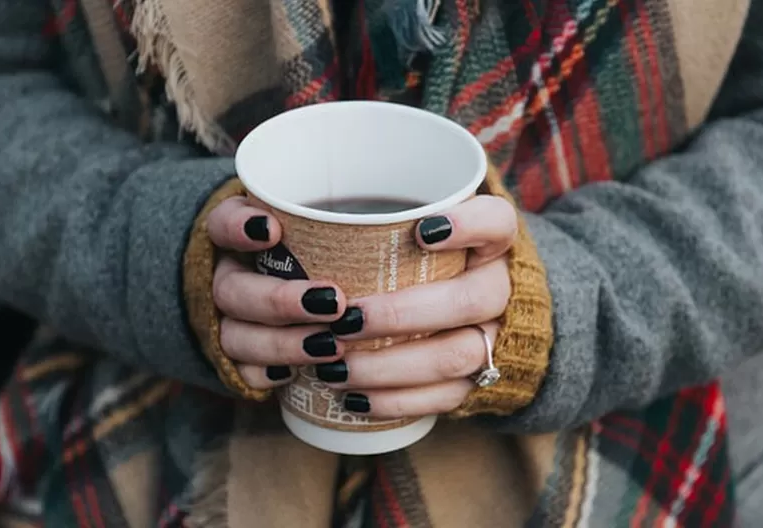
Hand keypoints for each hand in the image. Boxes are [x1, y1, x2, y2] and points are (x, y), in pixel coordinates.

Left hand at [206, 194, 517, 418]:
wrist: (461, 298)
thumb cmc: (406, 253)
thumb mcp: (390, 220)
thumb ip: (339, 210)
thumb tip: (261, 227)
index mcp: (488, 238)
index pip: (497, 221)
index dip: (469, 224)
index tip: (421, 231)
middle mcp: (500, 285)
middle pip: (473, 299)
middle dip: (403, 313)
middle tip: (343, 318)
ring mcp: (495, 336)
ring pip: (459, 356)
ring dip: (393, 365)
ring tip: (335, 366)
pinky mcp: (477, 378)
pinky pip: (447, 398)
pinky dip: (397, 401)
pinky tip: (353, 400)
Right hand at [207, 196, 348, 388]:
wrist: (279, 282)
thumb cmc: (316, 247)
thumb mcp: (326, 225)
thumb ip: (352, 221)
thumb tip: (425, 231)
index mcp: (239, 235)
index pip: (222, 222)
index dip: (238, 227)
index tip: (272, 230)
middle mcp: (227, 276)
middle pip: (232, 290)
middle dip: (280, 300)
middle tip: (333, 302)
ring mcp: (227, 319)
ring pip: (235, 336)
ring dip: (282, 343)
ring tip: (330, 346)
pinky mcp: (238, 356)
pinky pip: (241, 371)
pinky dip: (265, 374)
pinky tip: (293, 375)